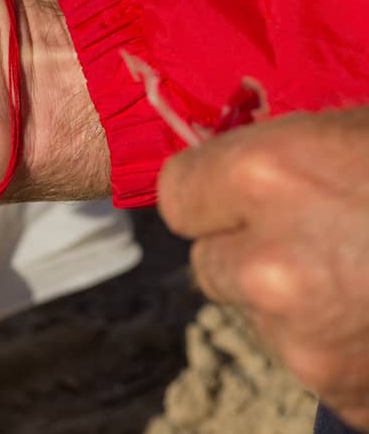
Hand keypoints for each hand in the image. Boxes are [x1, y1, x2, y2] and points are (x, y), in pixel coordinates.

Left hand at [159, 108, 368, 426]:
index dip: (215, 194)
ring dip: (301, 306)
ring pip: (264, 320)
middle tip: (327, 239)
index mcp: (266, 176)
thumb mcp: (363, 131)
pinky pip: (320, 370)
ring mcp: (305, 343)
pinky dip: (351, 353)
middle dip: (253, 252)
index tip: (249, 193)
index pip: (178, 194)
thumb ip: (293, 155)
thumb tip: (247, 170)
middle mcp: (267, 265)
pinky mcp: (348, 398)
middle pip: (211, 265)